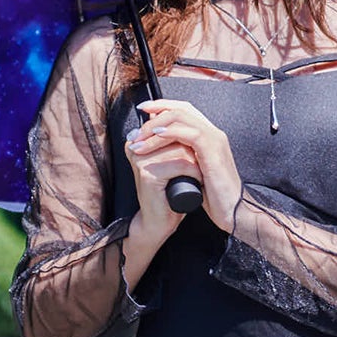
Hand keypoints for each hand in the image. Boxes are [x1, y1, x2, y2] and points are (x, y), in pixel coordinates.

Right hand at [123, 115, 200, 240]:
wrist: (159, 222)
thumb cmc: (167, 191)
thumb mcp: (169, 159)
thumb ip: (170, 138)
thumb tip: (180, 114)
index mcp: (137, 139)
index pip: (166, 122)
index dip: (186, 133)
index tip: (196, 149)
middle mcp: (134, 146)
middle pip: (174, 133)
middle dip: (193, 148)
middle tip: (201, 161)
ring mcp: (140, 159)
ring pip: (179, 148)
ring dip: (196, 161)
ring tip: (200, 172)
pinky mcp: (147, 173)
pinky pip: (179, 164)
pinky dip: (194, 172)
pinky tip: (197, 180)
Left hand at [132, 99, 243, 232]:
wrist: (235, 212)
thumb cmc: (214, 197)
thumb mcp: (194, 172)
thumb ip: (182, 157)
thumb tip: (157, 149)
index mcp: (210, 136)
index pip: (185, 109)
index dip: (163, 106)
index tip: (143, 110)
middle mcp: (214, 133)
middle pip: (181, 108)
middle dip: (156, 111)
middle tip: (137, 123)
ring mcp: (215, 140)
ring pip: (182, 118)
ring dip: (156, 125)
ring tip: (140, 137)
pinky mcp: (213, 151)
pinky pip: (189, 133)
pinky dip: (169, 132)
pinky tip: (155, 136)